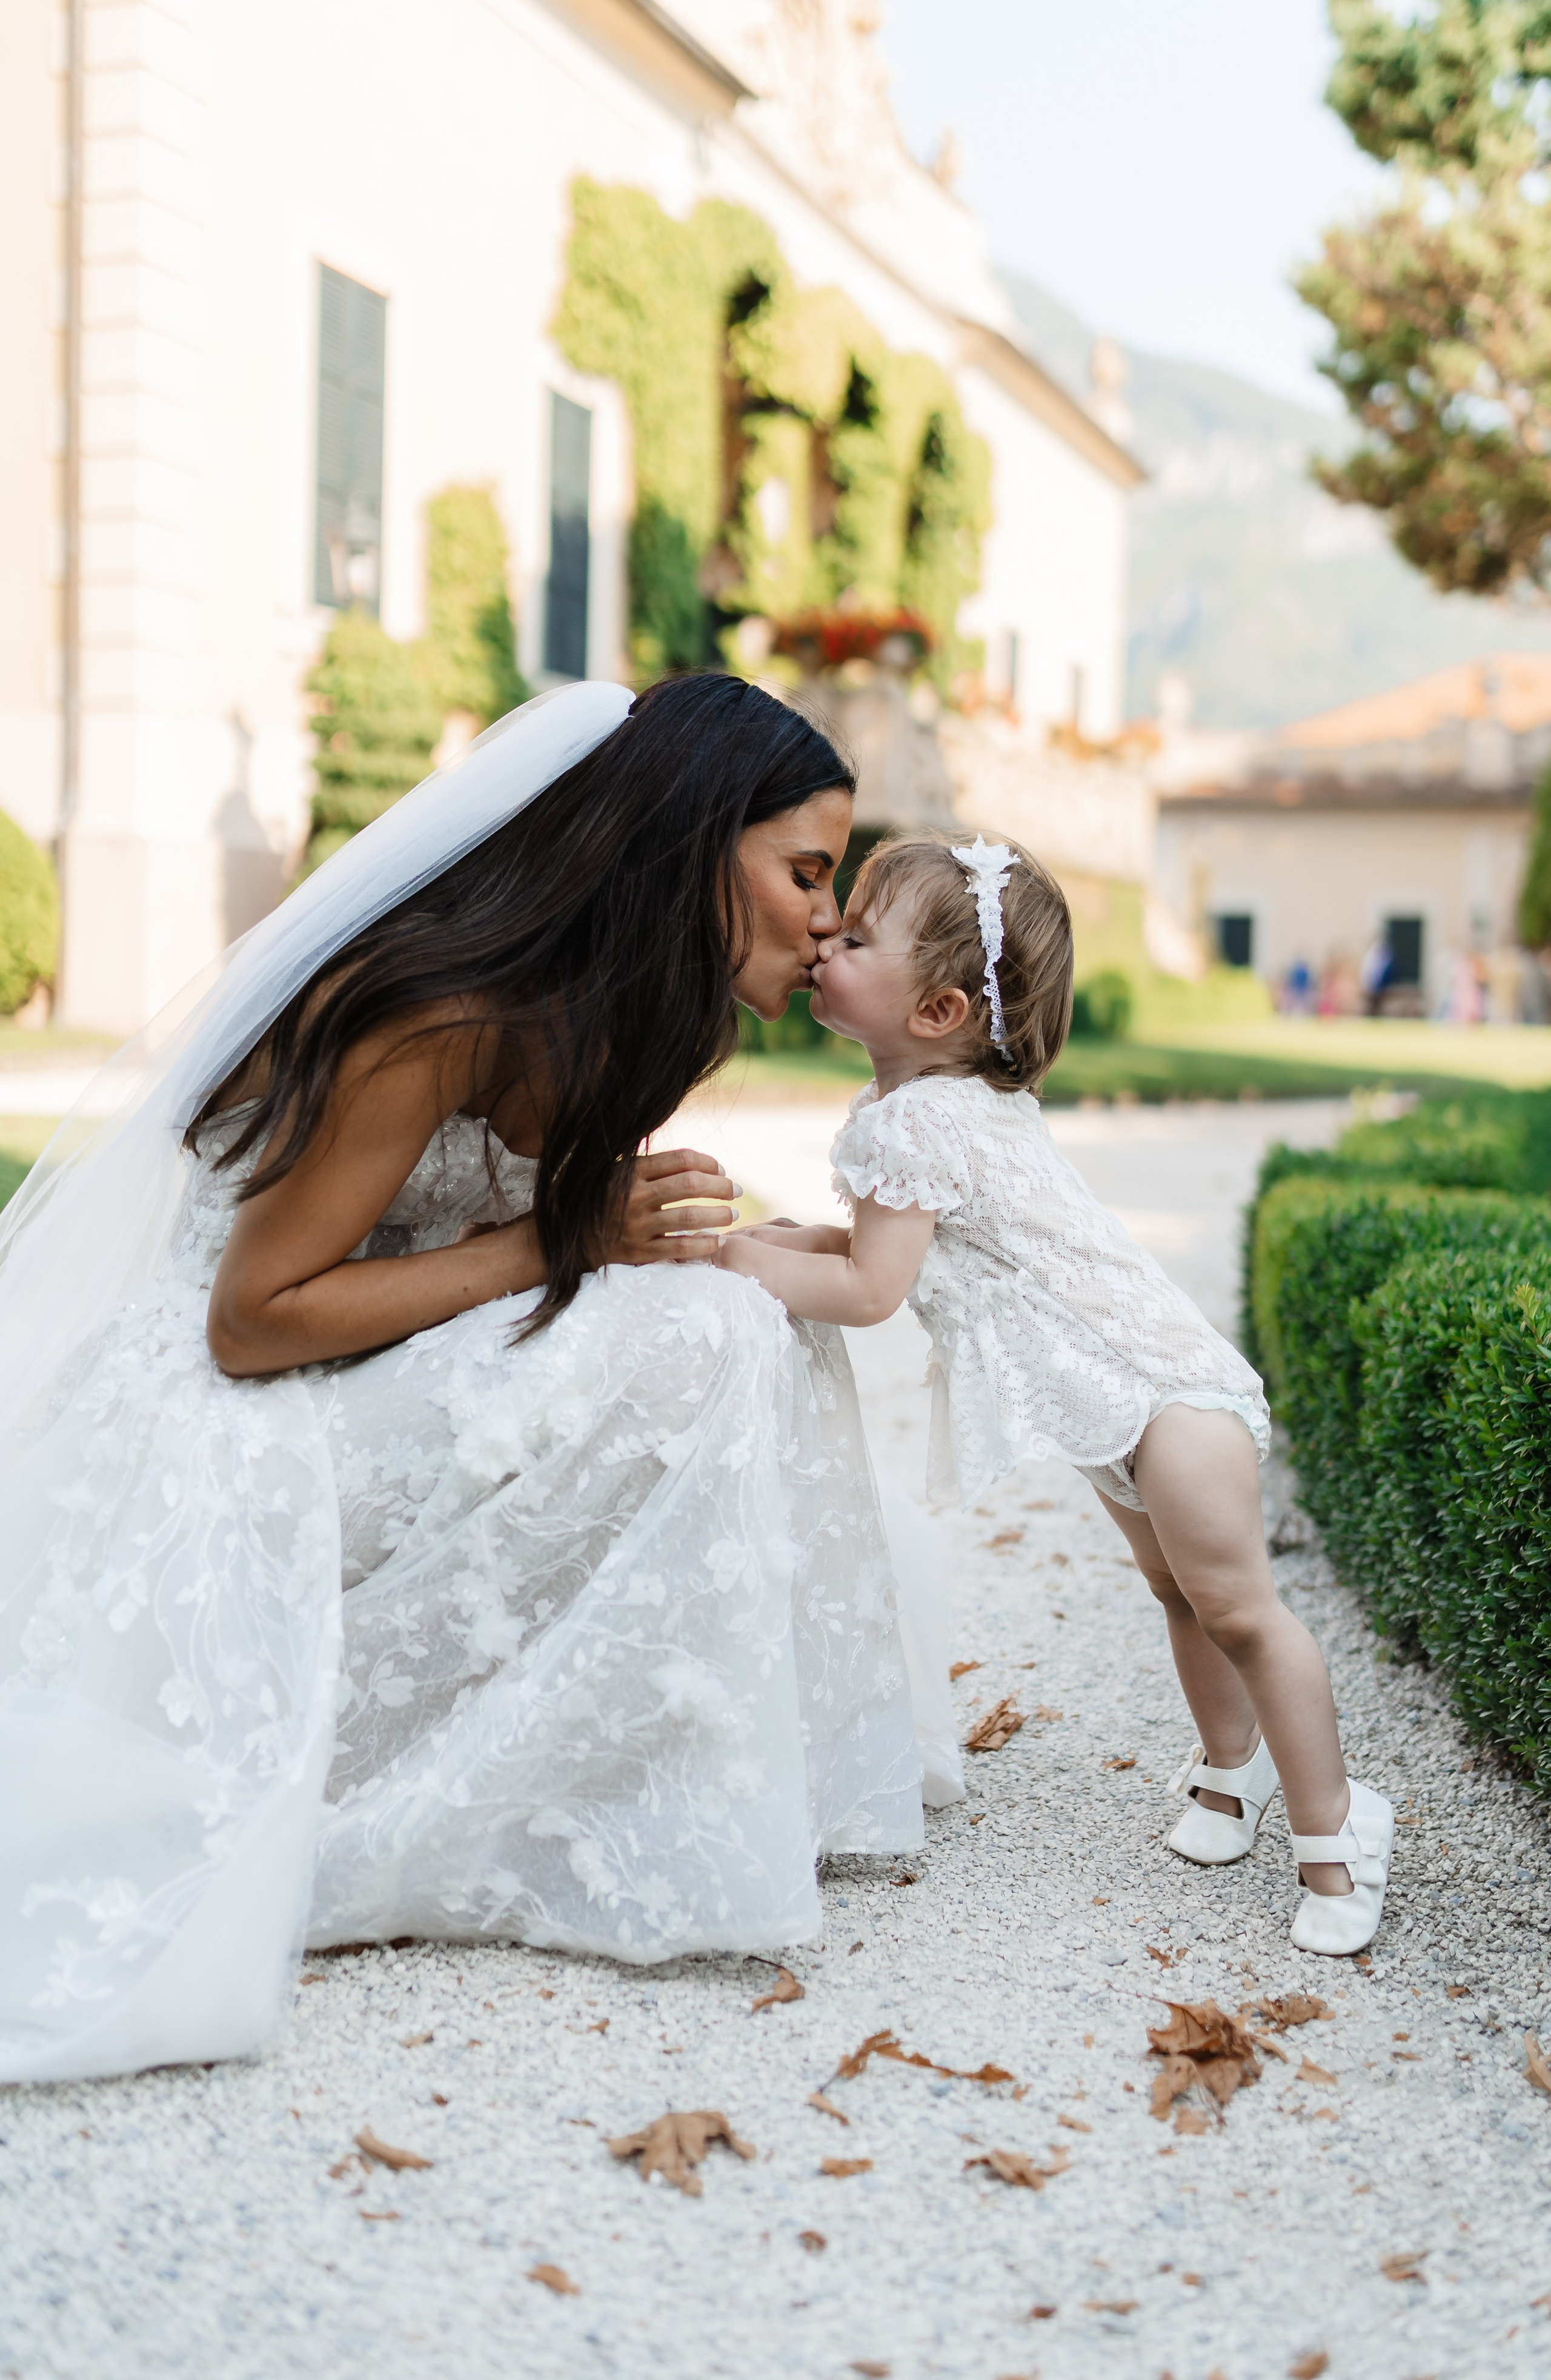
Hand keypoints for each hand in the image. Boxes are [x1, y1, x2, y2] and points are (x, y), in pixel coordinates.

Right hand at [603, 1147, 739, 1265]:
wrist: (567, 1237)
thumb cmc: (602, 1200)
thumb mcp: (618, 1174)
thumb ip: (651, 1168)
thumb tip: (698, 1165)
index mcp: (631, 1172)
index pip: (681, 1160)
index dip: (708, 1163)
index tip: (720, 1169)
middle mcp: (634, 1197)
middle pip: (691, 1185)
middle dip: (720, 1186)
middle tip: (735, 1190)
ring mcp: (637, 1226)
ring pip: (690, 1217)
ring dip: (719, 1215)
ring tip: (732, 1214)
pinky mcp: (639, 1252)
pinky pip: (680, 1248)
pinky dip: (704, 1244)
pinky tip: (717, 1240)